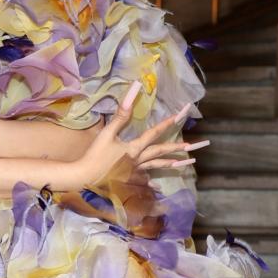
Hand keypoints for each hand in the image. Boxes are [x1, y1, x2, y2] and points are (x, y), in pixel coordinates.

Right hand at [67, 81, 209, 191]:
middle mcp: (138, 160)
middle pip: (160, 152)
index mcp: (134, 148)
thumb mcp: (107, 133)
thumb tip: (134, 91)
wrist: (84, 179)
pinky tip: (157, 187)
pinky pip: (144, 181)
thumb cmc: (94, 156)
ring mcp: (134, 173)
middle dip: (177, 148)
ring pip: (156, 167)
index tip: (180, 116)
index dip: (167, 123)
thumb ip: (121, 114)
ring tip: (185, 163)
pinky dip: (151, 183)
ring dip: (171, 163)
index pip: (153, 133)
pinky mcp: (128, 182)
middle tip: (193, 146)